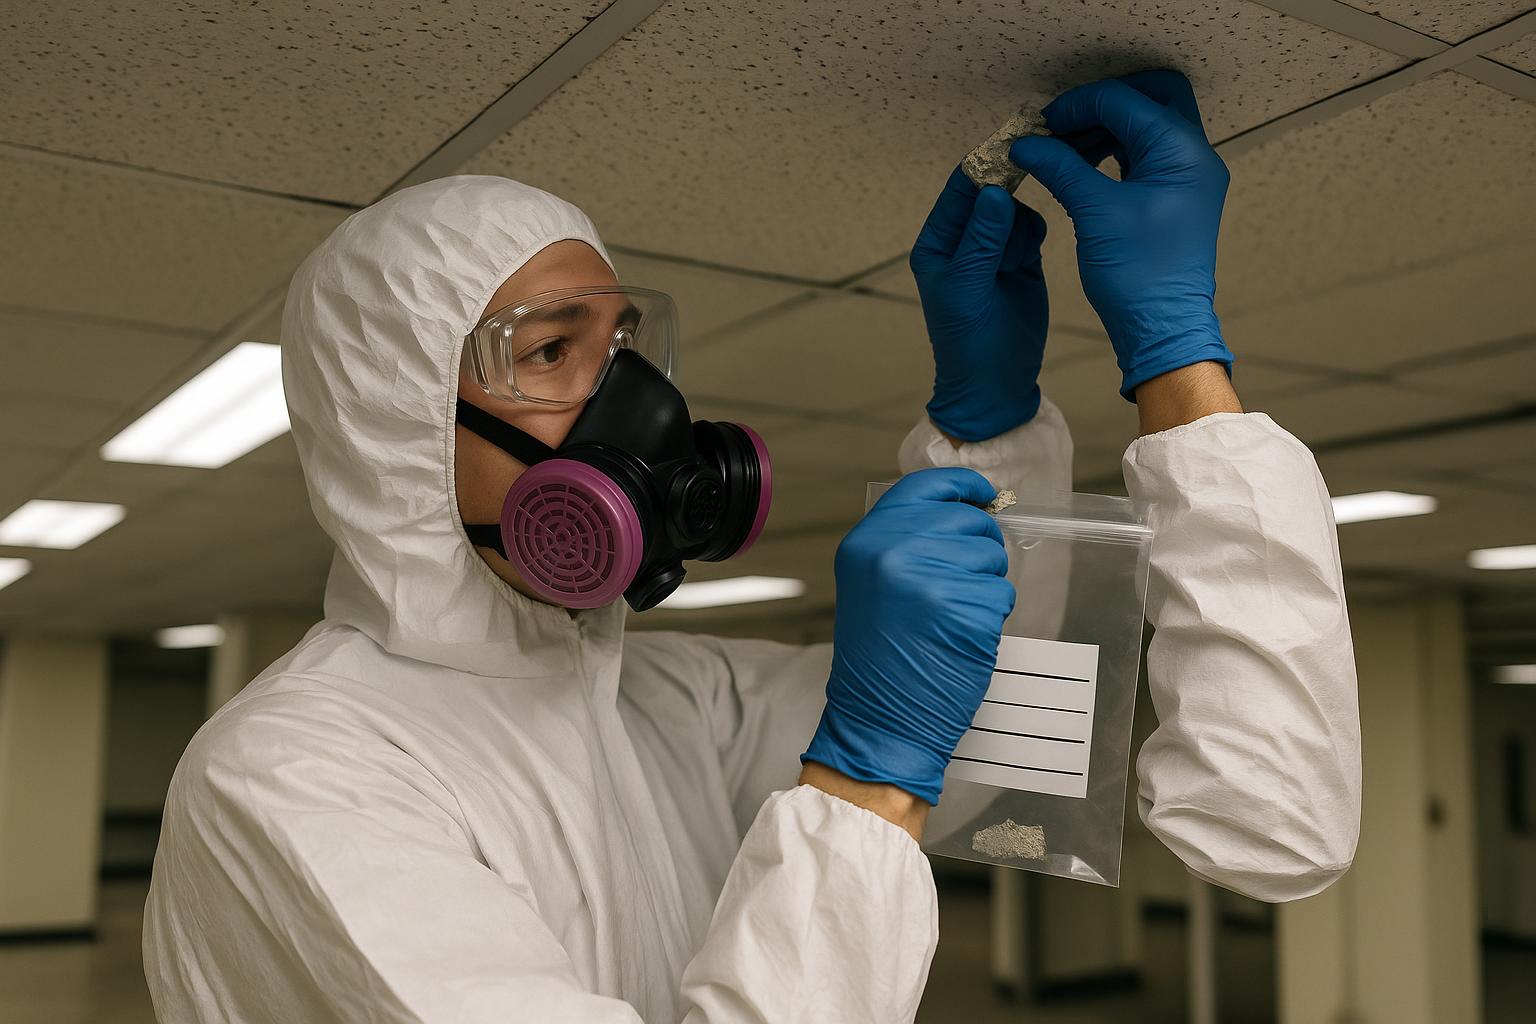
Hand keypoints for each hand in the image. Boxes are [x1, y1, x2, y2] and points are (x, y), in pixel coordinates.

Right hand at [802, 468, 1015, 804]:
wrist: (878, 721)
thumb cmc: (880, 658)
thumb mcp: (872, 582)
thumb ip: (906, 540)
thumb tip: (968, 509)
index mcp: (866, 540)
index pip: (927, 485)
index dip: (964, 486)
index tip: (984, 496)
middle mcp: (893, 552)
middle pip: (969, 522)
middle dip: (979, 551)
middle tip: (957, 589)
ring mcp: (929, 581)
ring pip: (991, 559)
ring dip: (985, 587)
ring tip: (952, 618)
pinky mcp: (963, 612)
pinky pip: (1001, 596)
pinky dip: (992, 618)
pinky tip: (963, 638)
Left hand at [910, 167, 1049, 442]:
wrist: (997, 384)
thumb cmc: (969, 342)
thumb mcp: (969, 289)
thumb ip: (982, 240)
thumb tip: (994, 191)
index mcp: (937, 244)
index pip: (959, 191)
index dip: (982, 167)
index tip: (1011, 145)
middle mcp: (964, 241)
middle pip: (991, 193)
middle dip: (1006, 199)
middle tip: (1025, 192)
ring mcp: (994, 248)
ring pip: (1015, 210)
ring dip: (1019, 230)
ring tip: (1012, 268)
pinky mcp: (1020, 259)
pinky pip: (1031, 227)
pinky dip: (1032, 236)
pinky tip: (1026, 263)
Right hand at [1008, 70, 1233, 398]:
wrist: (1163, 329)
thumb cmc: (1137, 274)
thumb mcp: (1094, 213)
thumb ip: (1060, 168)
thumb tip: (1025, 143)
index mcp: (1181, 150)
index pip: (1124, 100)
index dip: (1076, 106)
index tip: (1039, 126)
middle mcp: (1193, 155)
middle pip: (1151, 96)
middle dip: (1102, 104)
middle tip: (1060, 126)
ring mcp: (1187, 176)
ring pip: (1147, 125)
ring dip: (1104, 127)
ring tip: (1062, 149)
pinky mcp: (1174, 196)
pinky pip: (1145, 155)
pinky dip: (1113, 151)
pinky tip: (1080, 166)